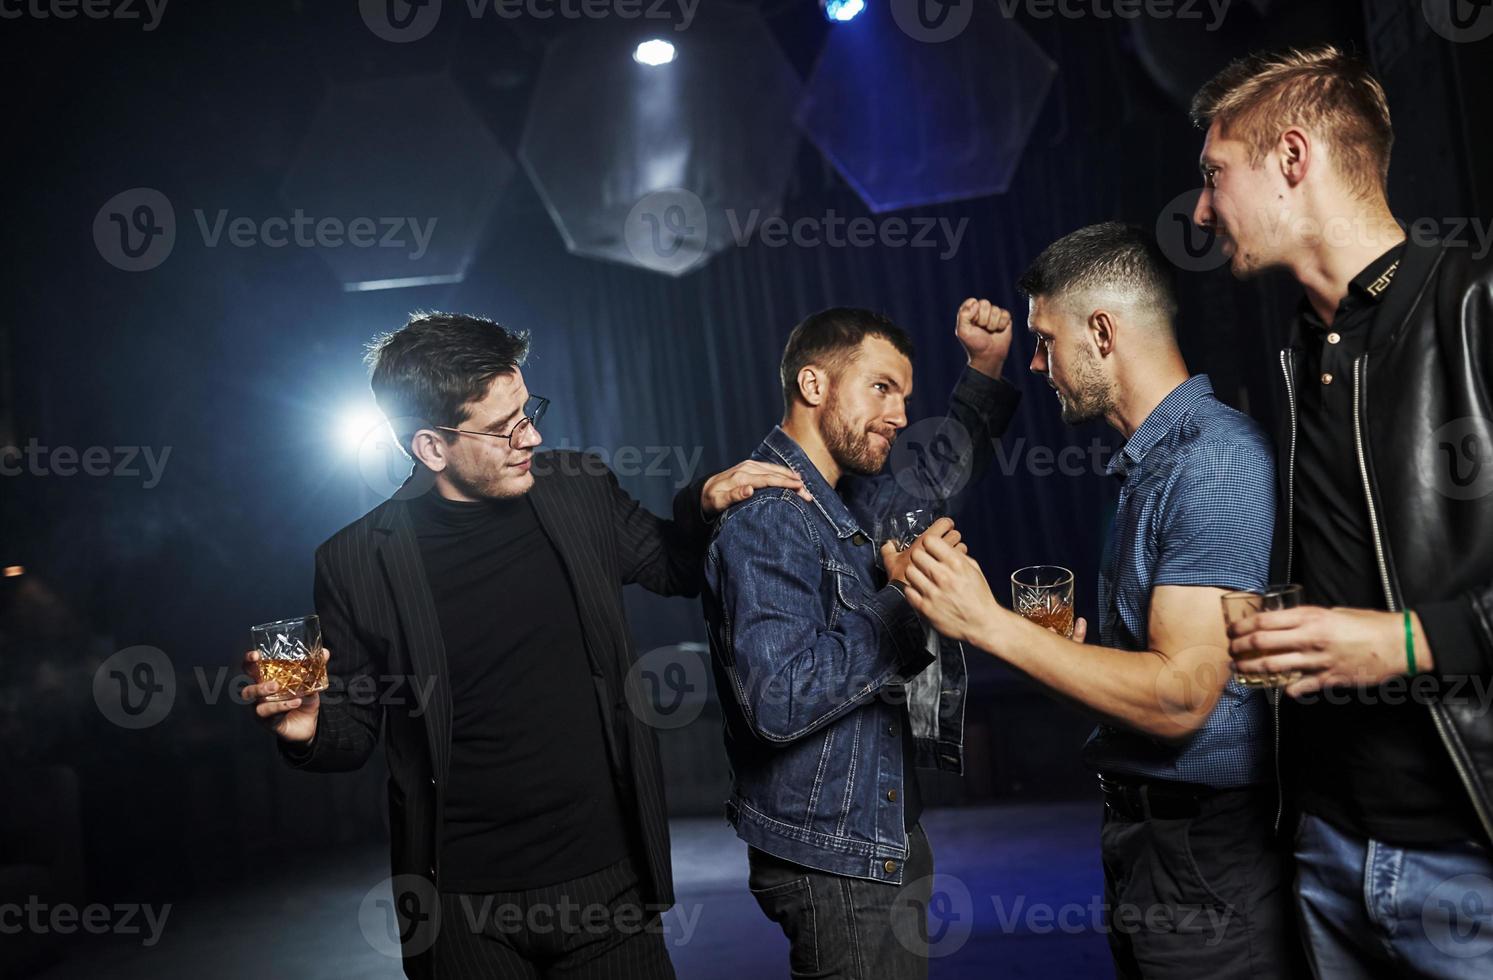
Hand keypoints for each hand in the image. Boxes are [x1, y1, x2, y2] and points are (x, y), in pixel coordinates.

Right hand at [242, 647, 327, 743]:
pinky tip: (295, 702)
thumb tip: (325, 652)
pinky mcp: (266, 721)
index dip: (249, 661)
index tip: (255, 655)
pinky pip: (267, 713)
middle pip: (246, 685)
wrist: (309, 725)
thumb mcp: (311, 683)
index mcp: (266, 680)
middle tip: (270, 679)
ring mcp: (260, 708)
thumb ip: (315, 668)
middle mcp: (259, 694)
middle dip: (252, 678)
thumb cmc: (303, 700)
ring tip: (277, 687)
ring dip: (262, 691)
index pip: (251, 668)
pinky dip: (281, 706)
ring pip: (252, 700)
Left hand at [701, 461, 811, 517]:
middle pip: (775, 474)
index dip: (785, 483)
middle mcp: (747, 468)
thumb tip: (750, 489)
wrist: (703, 490)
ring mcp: (749, 465)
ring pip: (774, 469)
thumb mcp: (718, 502)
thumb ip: (734, 496)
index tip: (800, 488)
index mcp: (742, 477)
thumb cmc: (711, 500)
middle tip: (808, 493)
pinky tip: (791, 476)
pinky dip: (782, 472)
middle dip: (793, 482)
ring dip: (790, 476)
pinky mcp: (750, 466)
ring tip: (804, 485)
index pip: (768, 479)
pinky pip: (770, 468)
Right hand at [881, 516, 965, 585]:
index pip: (944, 523)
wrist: (911, 610)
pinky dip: (962, 563)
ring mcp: (952, 564)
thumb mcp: (891, 566)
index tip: (942, 528)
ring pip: (962, 547)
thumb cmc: (902, 585)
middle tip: (945, 543)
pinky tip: (954, 567)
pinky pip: (965, 562)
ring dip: (957, 550)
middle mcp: (941, 552)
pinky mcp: (958, 576)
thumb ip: (889, 552)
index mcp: (925, 544)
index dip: (944, 525)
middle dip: (951, 538)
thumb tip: (889, 544)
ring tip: (950, 555)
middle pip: (955, 534)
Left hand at [897, 530, 998, 642]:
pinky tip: (922, 591)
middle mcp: (943, 577)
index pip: (929, 541)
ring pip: (909, 571)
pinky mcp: (925, 608)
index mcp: (956, 564)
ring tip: (922, 578)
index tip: (930, 550)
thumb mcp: (974, 569)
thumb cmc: (979, 597)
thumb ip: (956, 555)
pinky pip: (908, 591)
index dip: (929, 545)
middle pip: (916, 554)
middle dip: (920, 557)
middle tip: (925, 564)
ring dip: (915, 573)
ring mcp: (933, 593)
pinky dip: (913, 590)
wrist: (982, 623)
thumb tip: (942, 546)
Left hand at [955, 297, 1013, 377]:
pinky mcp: (1005, 318)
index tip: (972, 323)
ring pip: (995, 309)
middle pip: (985, 303)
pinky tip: (998, 330)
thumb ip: (963, 315)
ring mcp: (993, 314)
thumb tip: (975, 303)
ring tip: (989, 331)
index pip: (972, 301)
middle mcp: (981, 311)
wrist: (988, 356)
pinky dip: (1001, 325)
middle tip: (982, 328)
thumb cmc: (974, 344)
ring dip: (992, 324)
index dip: (973, 312)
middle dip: (983, 319)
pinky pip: (1005, 314)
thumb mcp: (963, 331)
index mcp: (970, 312)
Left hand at [1227, 606, 1427, 696]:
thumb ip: (1309, 618)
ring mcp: (1318, 660)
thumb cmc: (1369, 624)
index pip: (1264, 621)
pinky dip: (1283, 689)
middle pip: (1262, 644)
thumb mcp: (1334, 612)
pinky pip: (1297, 687)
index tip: (1232, 631)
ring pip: (1273, 667)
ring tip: (1240, 671)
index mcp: (1310, 617)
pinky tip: (1276, 688)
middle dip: (1240, 649)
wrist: (1399, 644)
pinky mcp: (1328, 679)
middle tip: (1231, 652)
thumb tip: (1286, 622)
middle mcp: (1310, 637)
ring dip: (1251, 670)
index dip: (1242, 627)